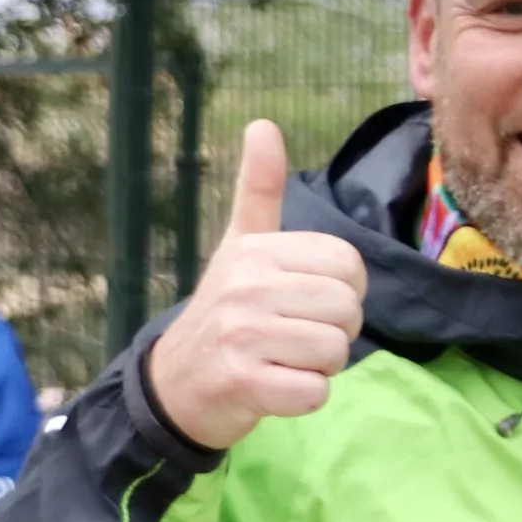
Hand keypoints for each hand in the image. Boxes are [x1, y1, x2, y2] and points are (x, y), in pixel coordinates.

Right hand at [141, 121, 365, 451]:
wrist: (174, 384)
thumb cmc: (223, 312)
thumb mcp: (238, 245)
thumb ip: (258, 189)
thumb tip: (262, 124)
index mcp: (255, 250)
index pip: (347, 263)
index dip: (343, 290)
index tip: (308, 302)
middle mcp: (247, 285)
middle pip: (347, 309)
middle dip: (334, 332)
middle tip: (296, 337)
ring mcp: (243, 335)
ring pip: (334, 351)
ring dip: (320, 367)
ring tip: (284, 360)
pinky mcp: (244, 382)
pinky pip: (315, 392)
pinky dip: (305, 397)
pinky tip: (276, 387)